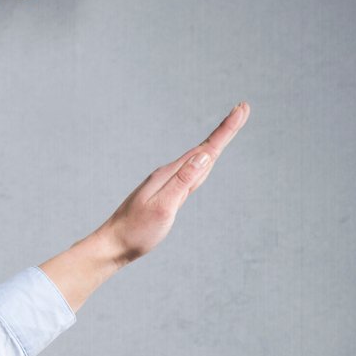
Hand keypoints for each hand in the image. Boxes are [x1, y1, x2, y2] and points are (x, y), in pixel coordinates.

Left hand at [93, 101, 249, 263]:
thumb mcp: (162, 208)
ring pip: (198, 159)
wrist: (111, 246)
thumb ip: (182, 182)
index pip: (204, 149)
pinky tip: (205, 159)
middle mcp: (168, 175)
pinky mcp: (165, 195)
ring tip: (230, 127)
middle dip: (225, 130)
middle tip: (243, 109)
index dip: (225, 130)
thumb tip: (204, 156)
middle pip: (203, 149)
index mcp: (169, 175)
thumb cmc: (135, 231)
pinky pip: (190, 173)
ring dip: (215, 143)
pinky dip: (203, 162)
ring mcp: (166, 184)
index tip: (242, 109)